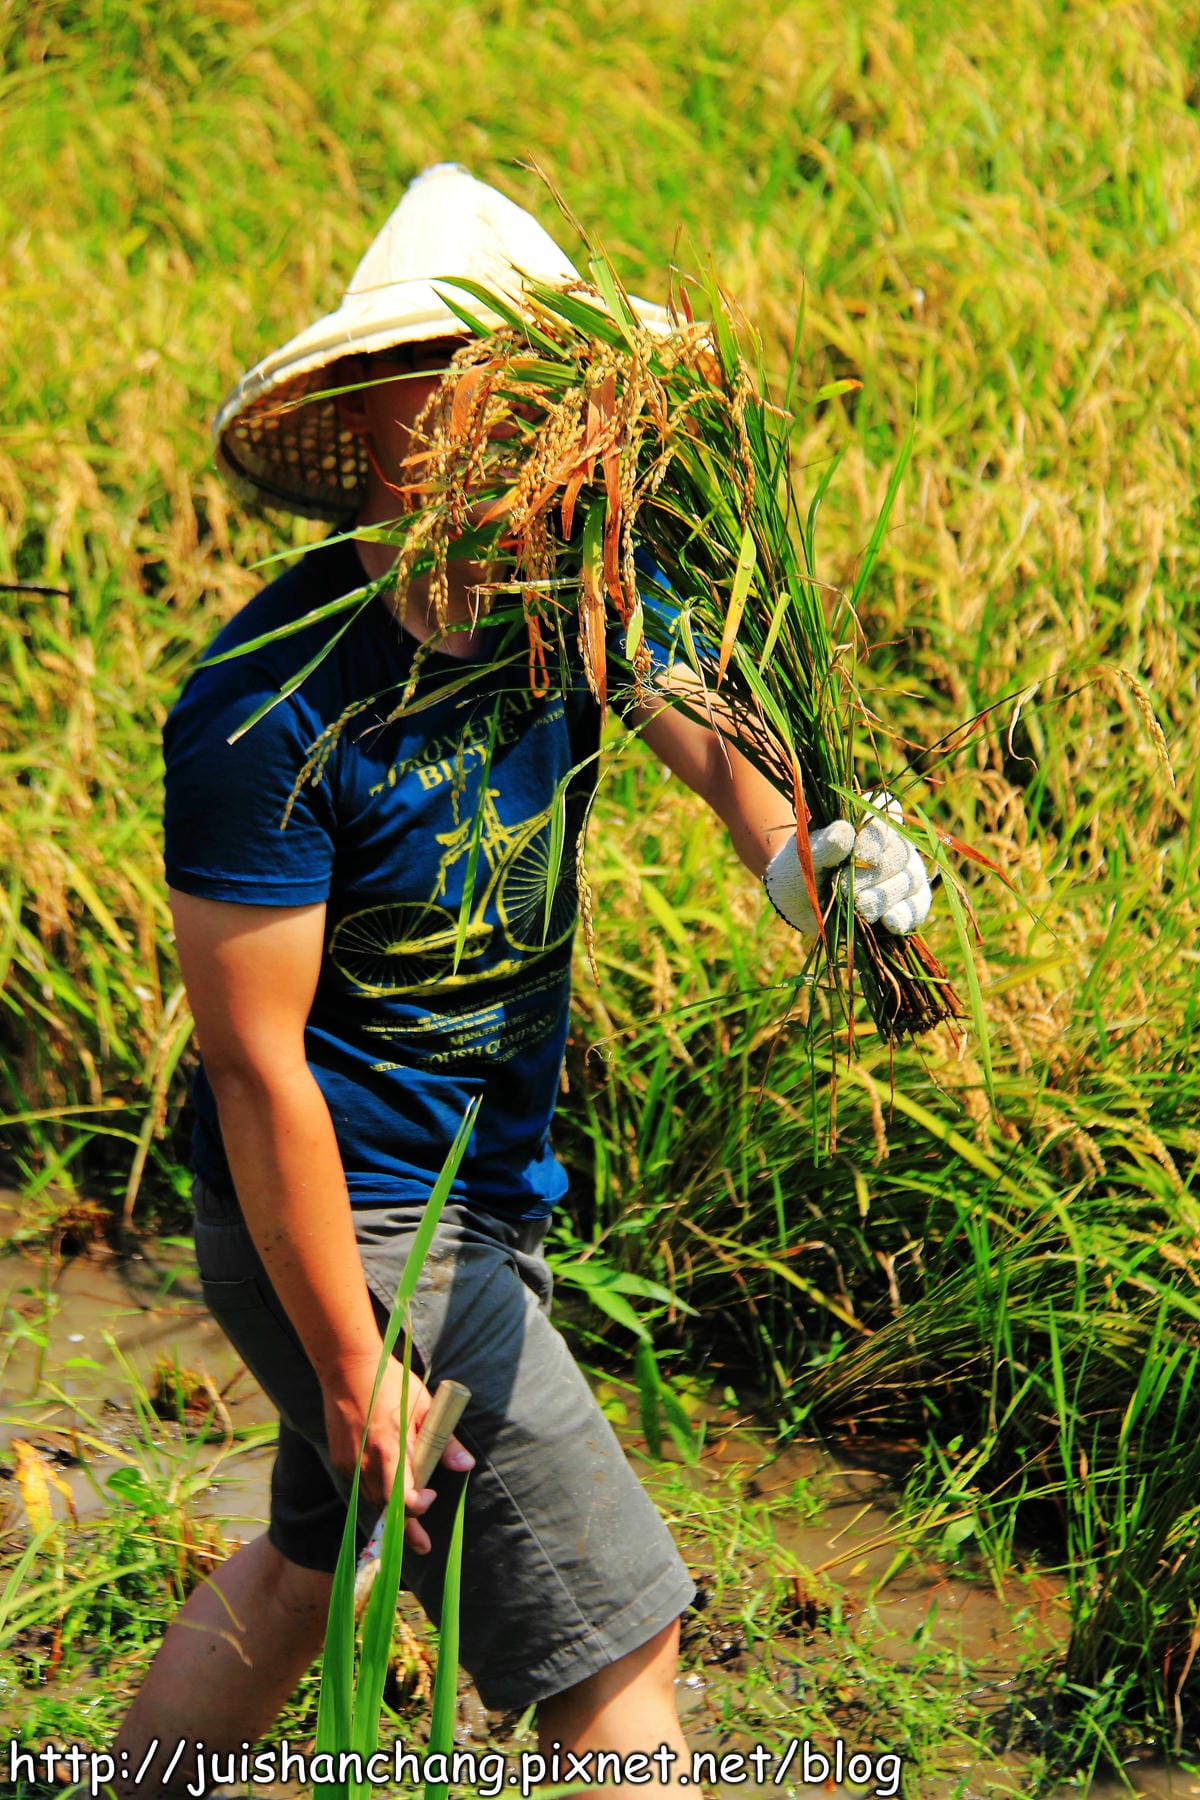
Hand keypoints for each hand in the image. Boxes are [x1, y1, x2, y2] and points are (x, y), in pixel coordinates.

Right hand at [322, 1352, 473, 1554]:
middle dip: (404, 1529)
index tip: (431, 1498)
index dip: (418, 1507)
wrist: (347, 1366)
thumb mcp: (425, 1407)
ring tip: (407, 1524)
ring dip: (390, 1511)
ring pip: (372, 1499)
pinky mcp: (340, 1459)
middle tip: (422, 1545)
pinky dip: (376, 1491)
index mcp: (390, 1447)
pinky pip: (361, 1485)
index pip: (402, 1497)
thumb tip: (465, 1466)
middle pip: (386, 1508)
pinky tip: (387, 1489)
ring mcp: (350, 1461)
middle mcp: (366, 1460)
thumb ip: (444, 1442)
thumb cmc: (393, 1383)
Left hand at [764, 793, 932, 936]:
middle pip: (899, 852)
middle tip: (841, 888)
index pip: (886, 814)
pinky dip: (905, 915)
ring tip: (856, 908)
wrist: (800, 902)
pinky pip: (917, 906)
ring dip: (883, 897)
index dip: (876, 837)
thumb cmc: (799, 871)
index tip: (859, 856)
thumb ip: (821, 846)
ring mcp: (904, 871)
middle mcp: (891, 842)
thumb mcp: (800, 859)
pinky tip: (889, 922)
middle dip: (871, 875)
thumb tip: (844, 830)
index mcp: (865, 819)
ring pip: (910, 880)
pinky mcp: (909, 900)